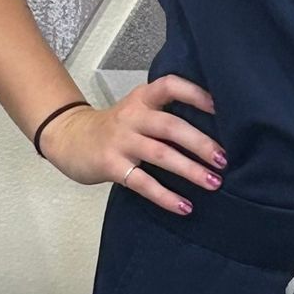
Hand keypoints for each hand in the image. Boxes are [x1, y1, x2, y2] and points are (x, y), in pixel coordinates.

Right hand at [38, 75, 223, 213]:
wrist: (70, 139)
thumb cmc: (116, 128)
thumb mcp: (137, 112)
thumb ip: (164, 116)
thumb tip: (214, 132)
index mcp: (142, 98)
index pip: (169, 86)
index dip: (195, 94)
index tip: (220, 109)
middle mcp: (132, 116)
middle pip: (170, 125)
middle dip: (200, 143)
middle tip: (224, 160)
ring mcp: (121, 141)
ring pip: (161, 154)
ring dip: (190, 169)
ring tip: (214, 183)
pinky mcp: (111, 165)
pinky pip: (142, 182)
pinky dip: (166, 196)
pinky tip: (184, 207)